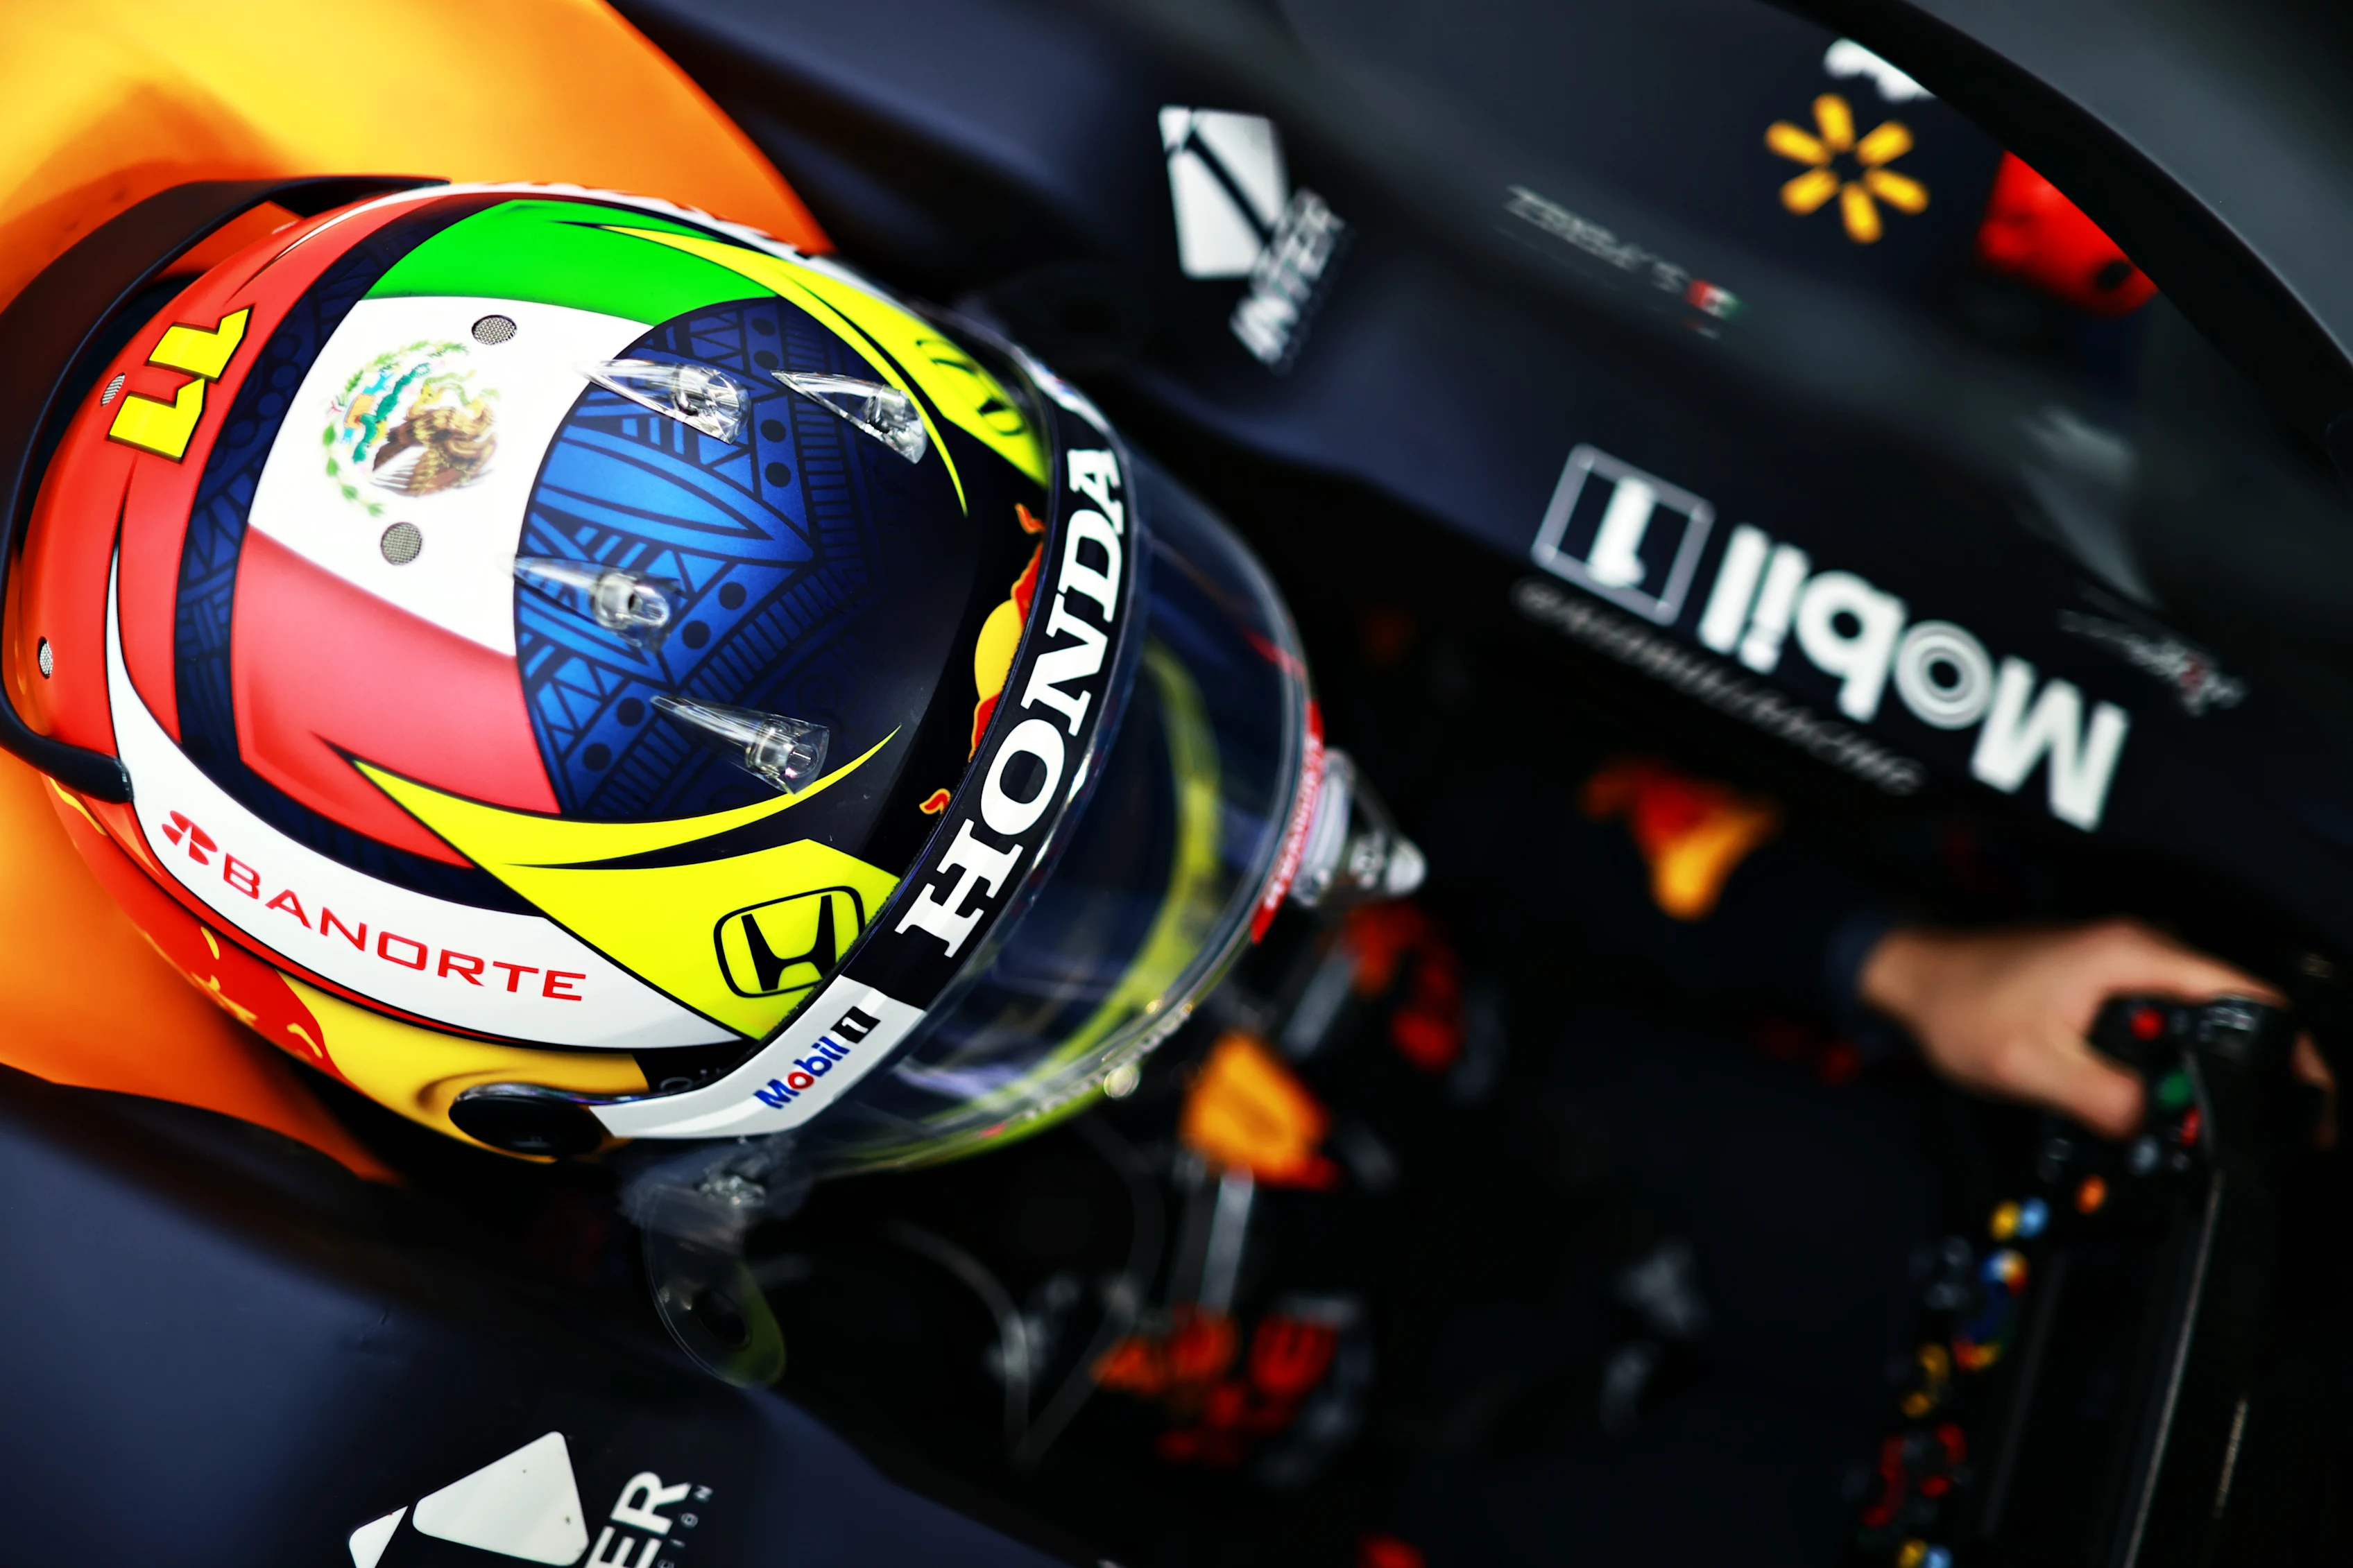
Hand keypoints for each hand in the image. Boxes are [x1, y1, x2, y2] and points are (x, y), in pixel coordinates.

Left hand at [1859, 918, 2336, 1141]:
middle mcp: (2137, 950)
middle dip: (2260, 1070)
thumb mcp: (2030, 1065)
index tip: (2309, 1102)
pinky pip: (2164, 1025)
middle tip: (2273, 1131)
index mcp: (2132, 955)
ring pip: (2198, 1022)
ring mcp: (2123, 965)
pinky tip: (2167, 1101)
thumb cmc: (1956, 1005)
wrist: (1909, 979)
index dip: (2293, 1051)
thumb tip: (2164, 1131)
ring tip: (2219, 1126)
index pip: (2249, 995)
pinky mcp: (2105, 985)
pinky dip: (2176, 1063)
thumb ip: (2104, 1099)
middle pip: (2235, 1010)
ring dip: (2214, 1071)